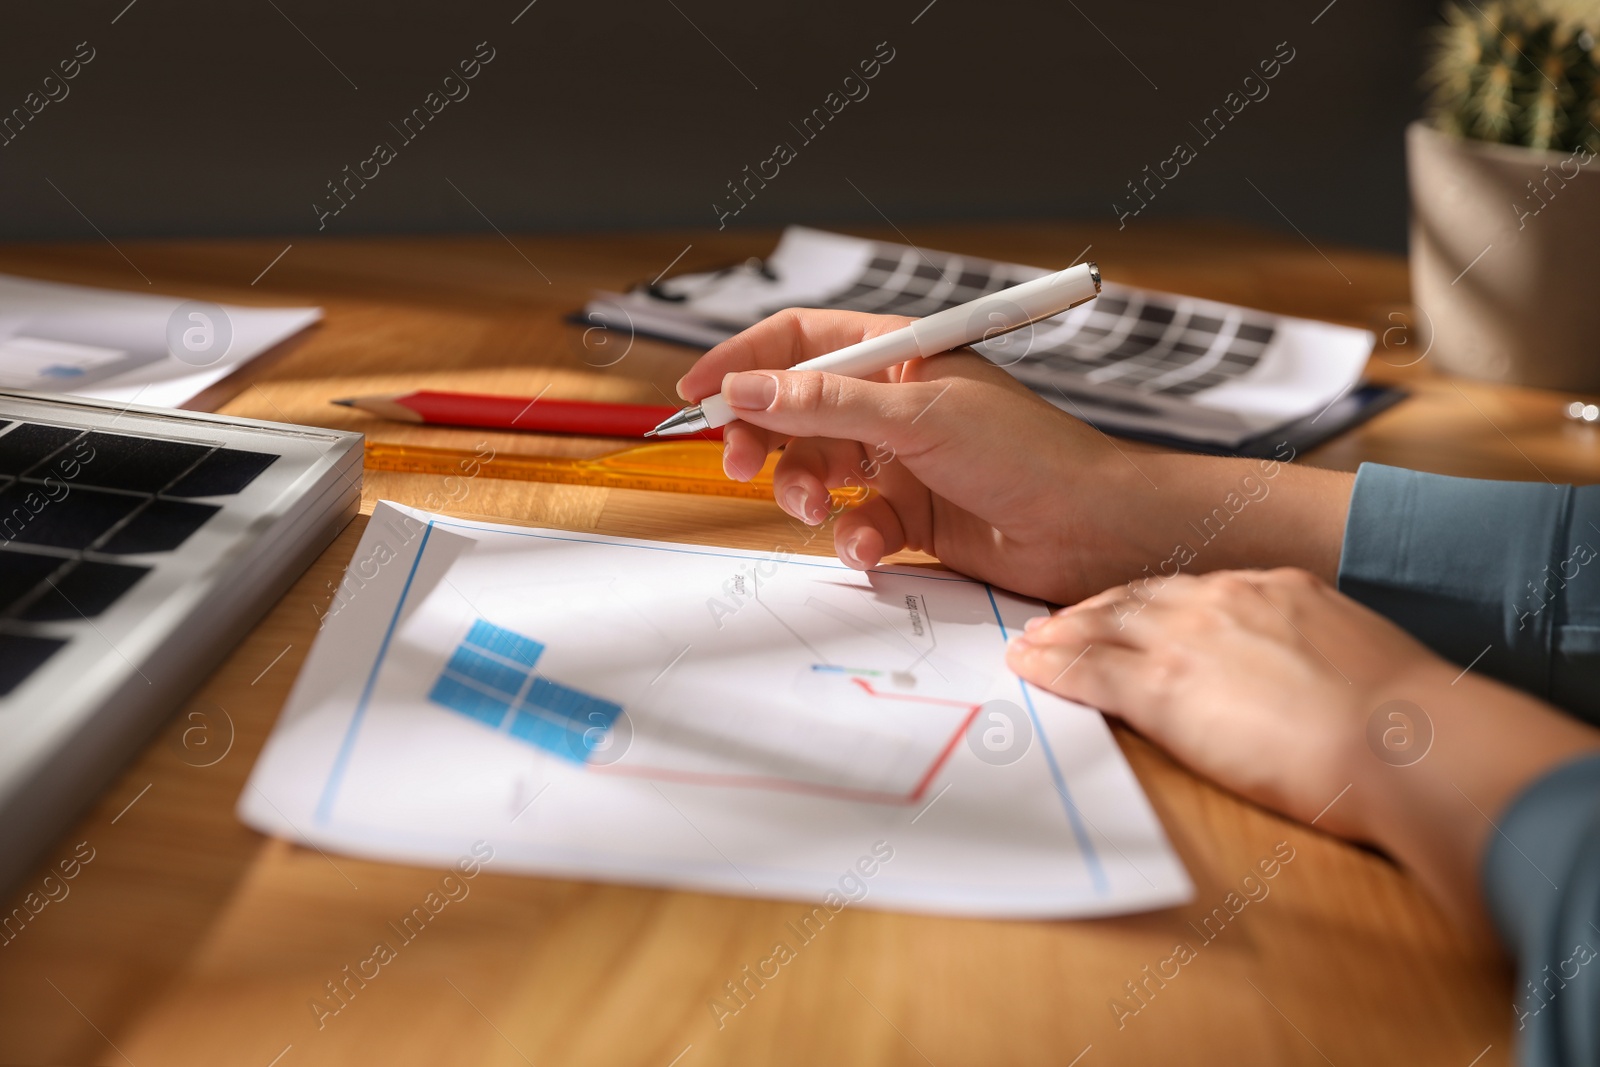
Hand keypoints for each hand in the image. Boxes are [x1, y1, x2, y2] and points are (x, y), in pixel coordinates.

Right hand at [678, 309, 1353, 603]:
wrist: (1091, 532)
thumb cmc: (1028, 454)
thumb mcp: (918, 417)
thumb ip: (824, 405)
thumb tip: (743, 388)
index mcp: (898, 354)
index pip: (798, 340)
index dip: (741, 361)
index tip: (694, 394)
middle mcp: (892, 402)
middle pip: (792, 409)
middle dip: (763, 439)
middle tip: (740, 466)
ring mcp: (899, 458)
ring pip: (816, 470)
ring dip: (807, 492)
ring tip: (824, 511)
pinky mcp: (911, 513)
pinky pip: (852, 519)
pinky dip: (854, 535)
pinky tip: (875, 544)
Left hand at [1006, 566, 1599, 931]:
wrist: (1406, 740)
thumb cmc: (1406, 724)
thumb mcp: (1361, 662)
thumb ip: (1317, 659)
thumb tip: (1308, 686)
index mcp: (1280, 589)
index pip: (1193, 591)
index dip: (1150, 604)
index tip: (1126, 613)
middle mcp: (1228, 600)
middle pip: (1139, 599)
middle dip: (1093, 613)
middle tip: (1056, 623)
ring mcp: (1192, 638)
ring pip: (1105, 628)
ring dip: (1061, 636)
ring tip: (1030, 644)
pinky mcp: (1165, 685)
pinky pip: (1091, 671)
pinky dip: (1053, 667)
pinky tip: (1029, 668)